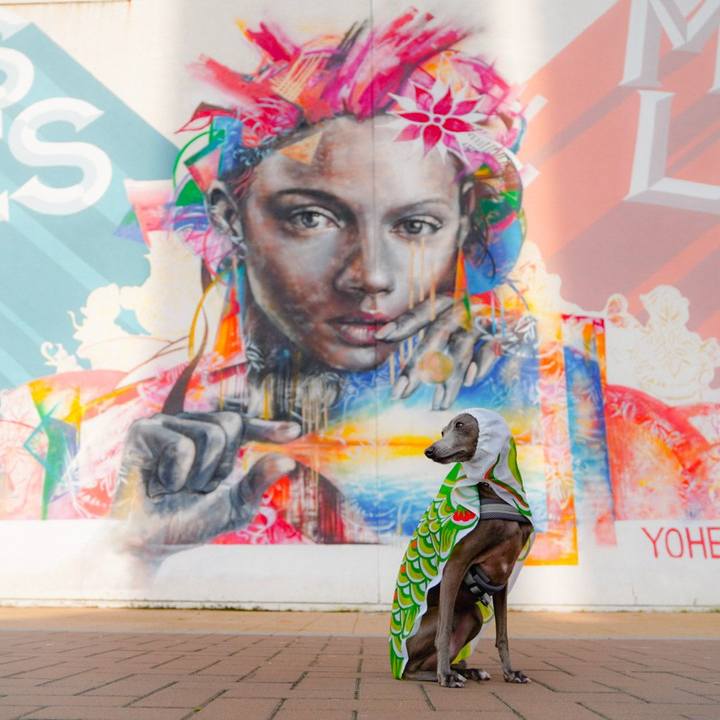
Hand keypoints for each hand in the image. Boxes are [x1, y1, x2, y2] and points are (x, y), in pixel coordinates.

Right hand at [112, 410, 299, 552]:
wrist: (150, 545)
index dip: (267, 427)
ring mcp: (163, 424)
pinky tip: (158, 484)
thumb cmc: (189, 523)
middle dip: (221, 466)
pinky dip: (176, 475)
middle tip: (195, 488)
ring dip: (199, 475)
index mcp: (208, 438)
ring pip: (210, 435)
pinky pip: (181, 445)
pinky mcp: (142, 431)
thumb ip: (259, 481)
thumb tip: (288, 462)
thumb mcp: (235, 505)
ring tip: (175, 488)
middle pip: (231, 424)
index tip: (294, 433)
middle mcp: (187, 424)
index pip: (242, 424)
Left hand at [376, 296, 536, 409]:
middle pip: (437, 334)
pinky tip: (469, 382)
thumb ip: (419, 322)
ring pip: (463, 349)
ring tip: (437, 404)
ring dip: (449, 378)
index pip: (422, 313)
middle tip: (400, 393)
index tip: (381, 337)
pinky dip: (481, 364)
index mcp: (448, 301)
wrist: (519, 299)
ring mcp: (485, 320)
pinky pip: (491, 348)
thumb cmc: (473, 311)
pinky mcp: (506, 331)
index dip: (403, 323)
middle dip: (418, 365)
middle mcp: (464, 308)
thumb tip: (381, 335)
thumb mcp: (448, 312)